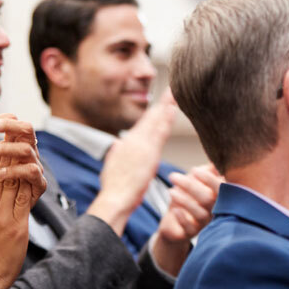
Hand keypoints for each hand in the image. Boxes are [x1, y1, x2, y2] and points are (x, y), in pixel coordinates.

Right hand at [87, 98, 175, 234]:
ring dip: (165, 107)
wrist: (115, 198)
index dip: (153, 114)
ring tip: (175, 94)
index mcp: (125, 144)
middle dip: (161, 104)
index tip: (161, 104)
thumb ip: (117, 154)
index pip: (143, 126)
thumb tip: (118, 145)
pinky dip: (166, 119)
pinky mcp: (148, 153)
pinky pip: (160, 132)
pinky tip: (172, 109)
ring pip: (155, 121)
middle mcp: (133, 141)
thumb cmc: (115, 189)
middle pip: (150, 119)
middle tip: (172, 90)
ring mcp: (141, 146)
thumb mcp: (113, 167)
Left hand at [150, 164, 221, 275]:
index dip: (210, 179)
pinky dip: (182, 218)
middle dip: (191, 186)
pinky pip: (190, 228)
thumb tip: (215, 157)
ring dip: (185, 201)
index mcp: (219, 196)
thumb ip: (207, 170)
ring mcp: (205, 223)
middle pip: (209, 199)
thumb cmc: (188, 198)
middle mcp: (215, 210)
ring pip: (200, 213)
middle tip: (173, 176)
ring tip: (170, 191)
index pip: (221, 188)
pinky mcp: (192, 234)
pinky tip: (174, 210)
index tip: (194, 170)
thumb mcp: (196, 181)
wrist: (173, 224)